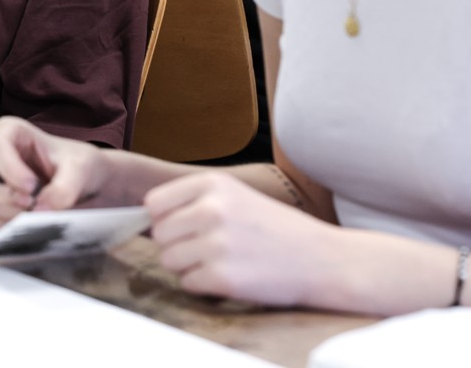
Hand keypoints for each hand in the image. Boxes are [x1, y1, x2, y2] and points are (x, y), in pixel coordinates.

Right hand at [0, 117, 105, 227]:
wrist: (85, 186)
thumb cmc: (79, 167)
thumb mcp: (79, 171)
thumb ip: (64, 189)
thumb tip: (39, 209)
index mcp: (10, 131)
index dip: (10, 169)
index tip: (34, 187)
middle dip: (4, 192)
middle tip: (31, 204)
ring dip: (13, 212)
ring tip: (41, 211)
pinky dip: (14, 224)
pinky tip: (35, 219)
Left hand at [145, 170, 335, 305]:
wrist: (323, 259)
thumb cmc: (276, 229)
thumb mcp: (236, 196)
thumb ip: (194, 201)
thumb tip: (147, 217)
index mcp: (213, 184)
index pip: (154, 203)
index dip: (165, 220)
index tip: (183, 228)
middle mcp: (212, 209)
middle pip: (160, 235)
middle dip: (177, 246)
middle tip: (208, 249)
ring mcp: (217, 244)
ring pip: (169, 260)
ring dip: (188, 267)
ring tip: (220, 262)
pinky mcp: (223, 277)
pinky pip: (188, 283)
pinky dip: (203, 285)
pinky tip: (230, 276)